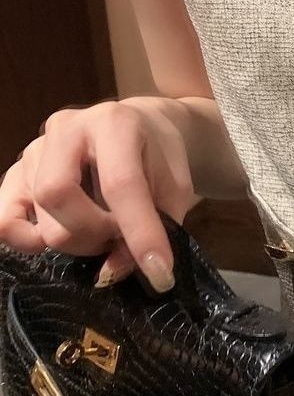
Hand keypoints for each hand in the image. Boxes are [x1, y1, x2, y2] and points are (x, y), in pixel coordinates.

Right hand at [0, 98, 193, 291]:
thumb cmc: (159, 156)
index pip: (120, 183)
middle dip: (95, 232)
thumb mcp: (174, 186)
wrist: (140, 126)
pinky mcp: (16, 171)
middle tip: (120, 236)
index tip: (160, 272)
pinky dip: (24, 238)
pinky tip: (51, 240)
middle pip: (59, 194)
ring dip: (75, 237)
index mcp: (114, 123)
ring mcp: (35, 148)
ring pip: (38, 208)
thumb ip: (157, 225)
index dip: (139, 233)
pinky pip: (3, 216)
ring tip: (102, 229)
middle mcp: (67, 128)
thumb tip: (111, 272)